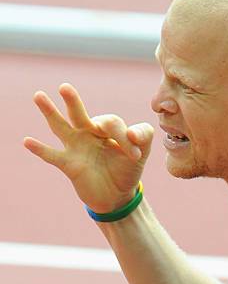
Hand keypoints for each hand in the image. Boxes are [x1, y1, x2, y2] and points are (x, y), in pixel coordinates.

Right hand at [23, 83, 153, 212]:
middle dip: (73, 101)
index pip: (110, 123)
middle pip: (78, 114)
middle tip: (65, 88)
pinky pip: (52, 155)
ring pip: (60, 127)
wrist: (117, 195)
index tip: (134, 155)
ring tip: (39, 96)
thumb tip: (133, 134)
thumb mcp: (142, 152)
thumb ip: (144, 136)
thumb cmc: (127, 169)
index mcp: (105, 127)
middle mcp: (88, 133)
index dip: (124, 137)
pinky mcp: (69, 165)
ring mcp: (76, 147)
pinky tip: (27, 141)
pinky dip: (40, 149)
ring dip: (50, 112)